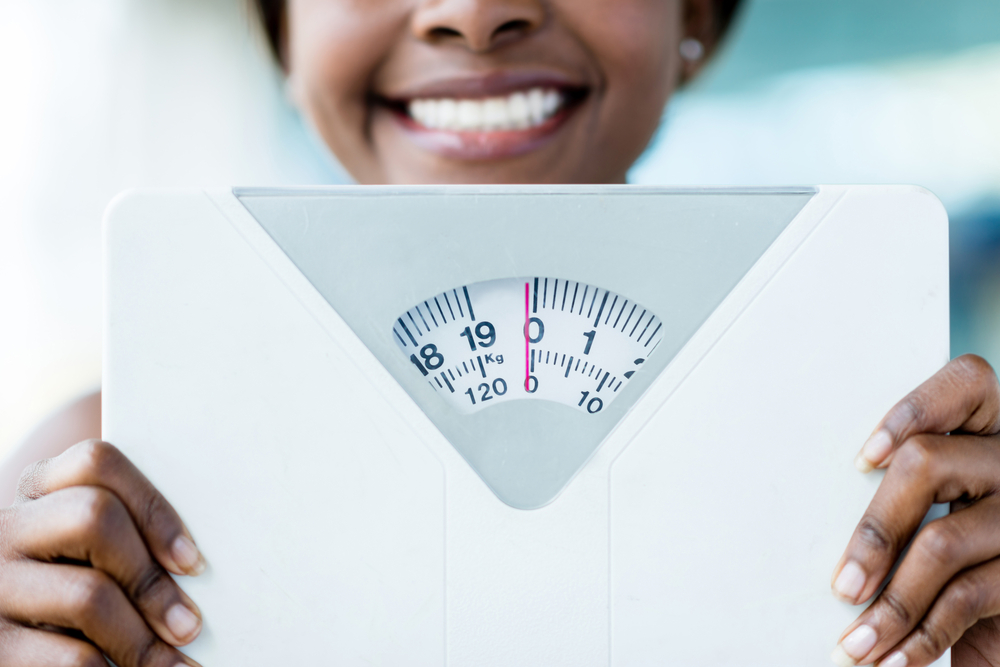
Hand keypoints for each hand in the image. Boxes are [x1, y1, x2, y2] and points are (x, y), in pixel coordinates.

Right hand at [0, 440, 206, 666]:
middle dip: (151, 578)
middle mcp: (4, 531)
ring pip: (87, 595)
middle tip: (189, 626)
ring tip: (174, 666)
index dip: (153, 508)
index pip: (96, 463)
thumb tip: (197, 567)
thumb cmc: (62, 605)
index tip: (192, 562)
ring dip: (142, 640)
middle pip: (94, 518)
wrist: (11, 647)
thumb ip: (121, 543)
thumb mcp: (81, 559)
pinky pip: (72, 658)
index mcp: (35, 496)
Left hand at [829, 354, 999, 666]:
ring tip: (857, 642)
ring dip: (891, 603)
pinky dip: (923, 633)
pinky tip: (896, 656)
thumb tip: (814, 524)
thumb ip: (911, 498)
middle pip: (928, 464)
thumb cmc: (974, 546)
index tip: (861, 458)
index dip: (912, 410)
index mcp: (992, 428)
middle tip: (842, 585)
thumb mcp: (956, 508)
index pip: (968, 382)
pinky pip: (970, 596)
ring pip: (943, 541)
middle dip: (874, 529)